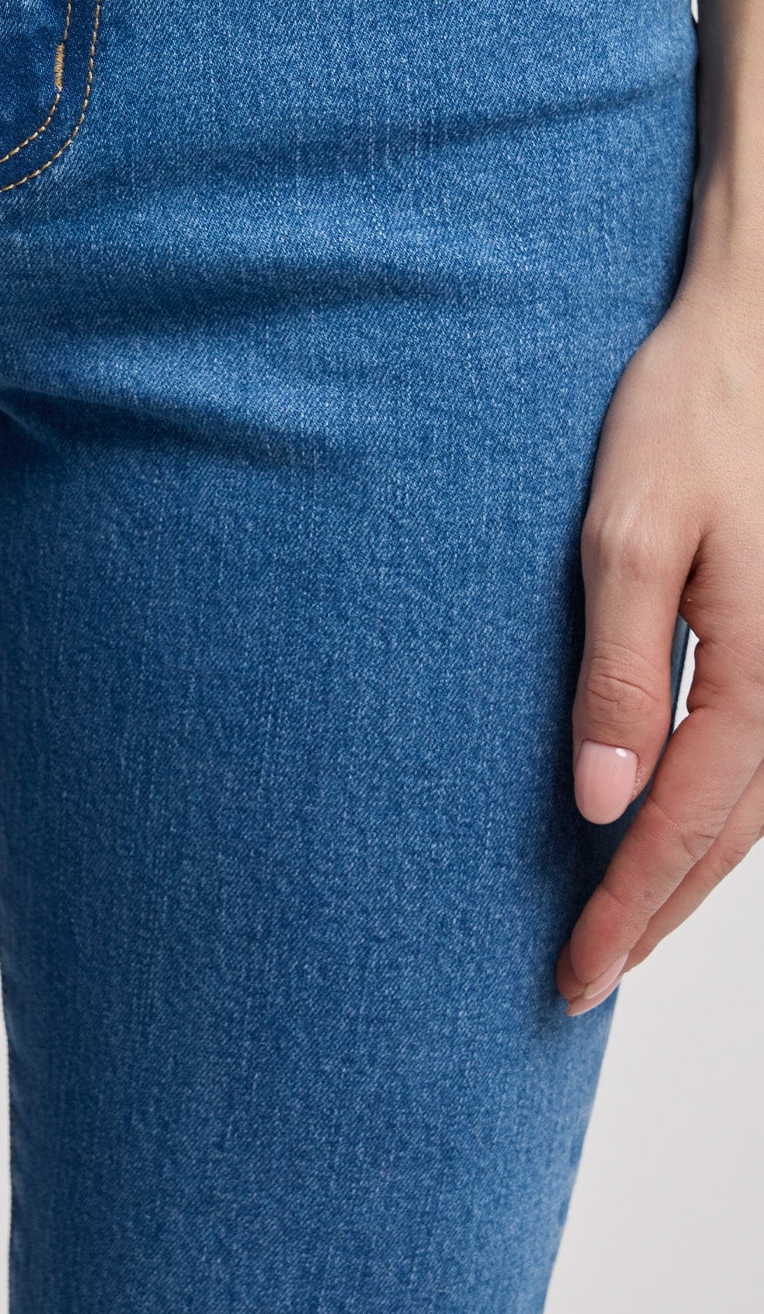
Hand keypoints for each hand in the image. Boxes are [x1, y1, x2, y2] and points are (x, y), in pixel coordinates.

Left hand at [559, 238, 763, 1013]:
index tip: (570, 976)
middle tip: (578, 982)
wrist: (757, 331)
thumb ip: (619, 670)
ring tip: (617, 928)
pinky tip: (669, 824)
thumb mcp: (630, 533)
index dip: (624, 909)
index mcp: (763, 672)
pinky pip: (759, 762)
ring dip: (686, 874)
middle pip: (726, 840)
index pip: (682, 827)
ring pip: (751, 811)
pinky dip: (714, 815)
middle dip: (652, 916)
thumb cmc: (692, 414)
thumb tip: (599, 803)